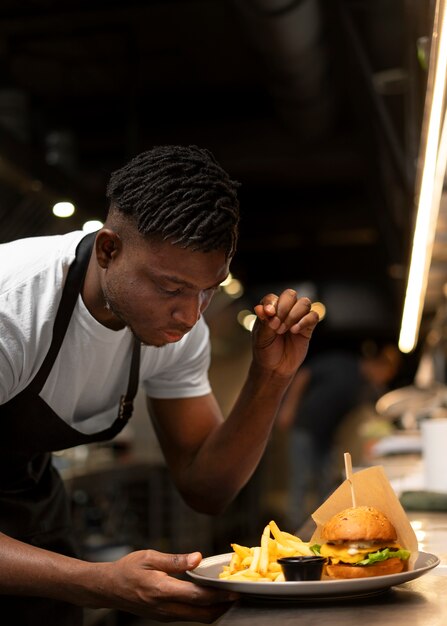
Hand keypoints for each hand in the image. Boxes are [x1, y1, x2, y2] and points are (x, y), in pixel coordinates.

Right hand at [99, 549, 237, 621]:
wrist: (108, 588)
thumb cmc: (128, 569)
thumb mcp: (149, 558)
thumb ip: (175, 560)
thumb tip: (198, 558)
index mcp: (162, 590)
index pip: (196, 596)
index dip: (218, 595)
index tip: (235, 591)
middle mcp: (165, 607)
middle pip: (201, 614)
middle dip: (223, 607)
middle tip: (239, 595)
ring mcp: (165, 615)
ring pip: (197, 618)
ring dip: (214, 610)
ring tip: (229, 596)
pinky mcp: (164, 616)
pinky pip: (189, 616)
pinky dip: (203, 610)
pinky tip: (211, 598)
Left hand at [252, 289, 318, 377]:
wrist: (275, 368)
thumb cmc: (265, 350)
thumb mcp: (261, 338)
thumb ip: (264, 323)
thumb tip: (261, 309)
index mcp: (270, 309)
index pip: (272, 297)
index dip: (272, 303)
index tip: (269, 314)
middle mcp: (285, 310)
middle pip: (290, 295)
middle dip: (284, 307)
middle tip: (276, 325)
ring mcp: (298, 317)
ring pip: (304, 303)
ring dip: (294, 315)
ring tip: (284, 330)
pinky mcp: (308, 327)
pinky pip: (313, 316)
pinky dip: (305, 321)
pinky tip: (295, 331)